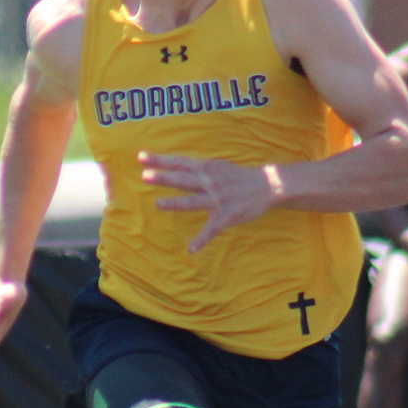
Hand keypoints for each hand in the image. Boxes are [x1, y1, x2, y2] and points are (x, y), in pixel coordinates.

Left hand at [139, 152, 281, 252]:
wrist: (267, 186)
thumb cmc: (238, 176)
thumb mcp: (218, 166)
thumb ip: (197, 168)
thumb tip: (176, 166)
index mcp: (206, 168)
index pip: (179, 162)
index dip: (160, 160)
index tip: (141, 157)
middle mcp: (210, 182)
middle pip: (183, 180)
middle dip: (164, 178)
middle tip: (145, 177)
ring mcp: (217, 200)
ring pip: (193, 202)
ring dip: (175, 203)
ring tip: (158, 204)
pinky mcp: (226, 217)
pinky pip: (211, 230)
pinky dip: (201, 240)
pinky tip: (191, 249)